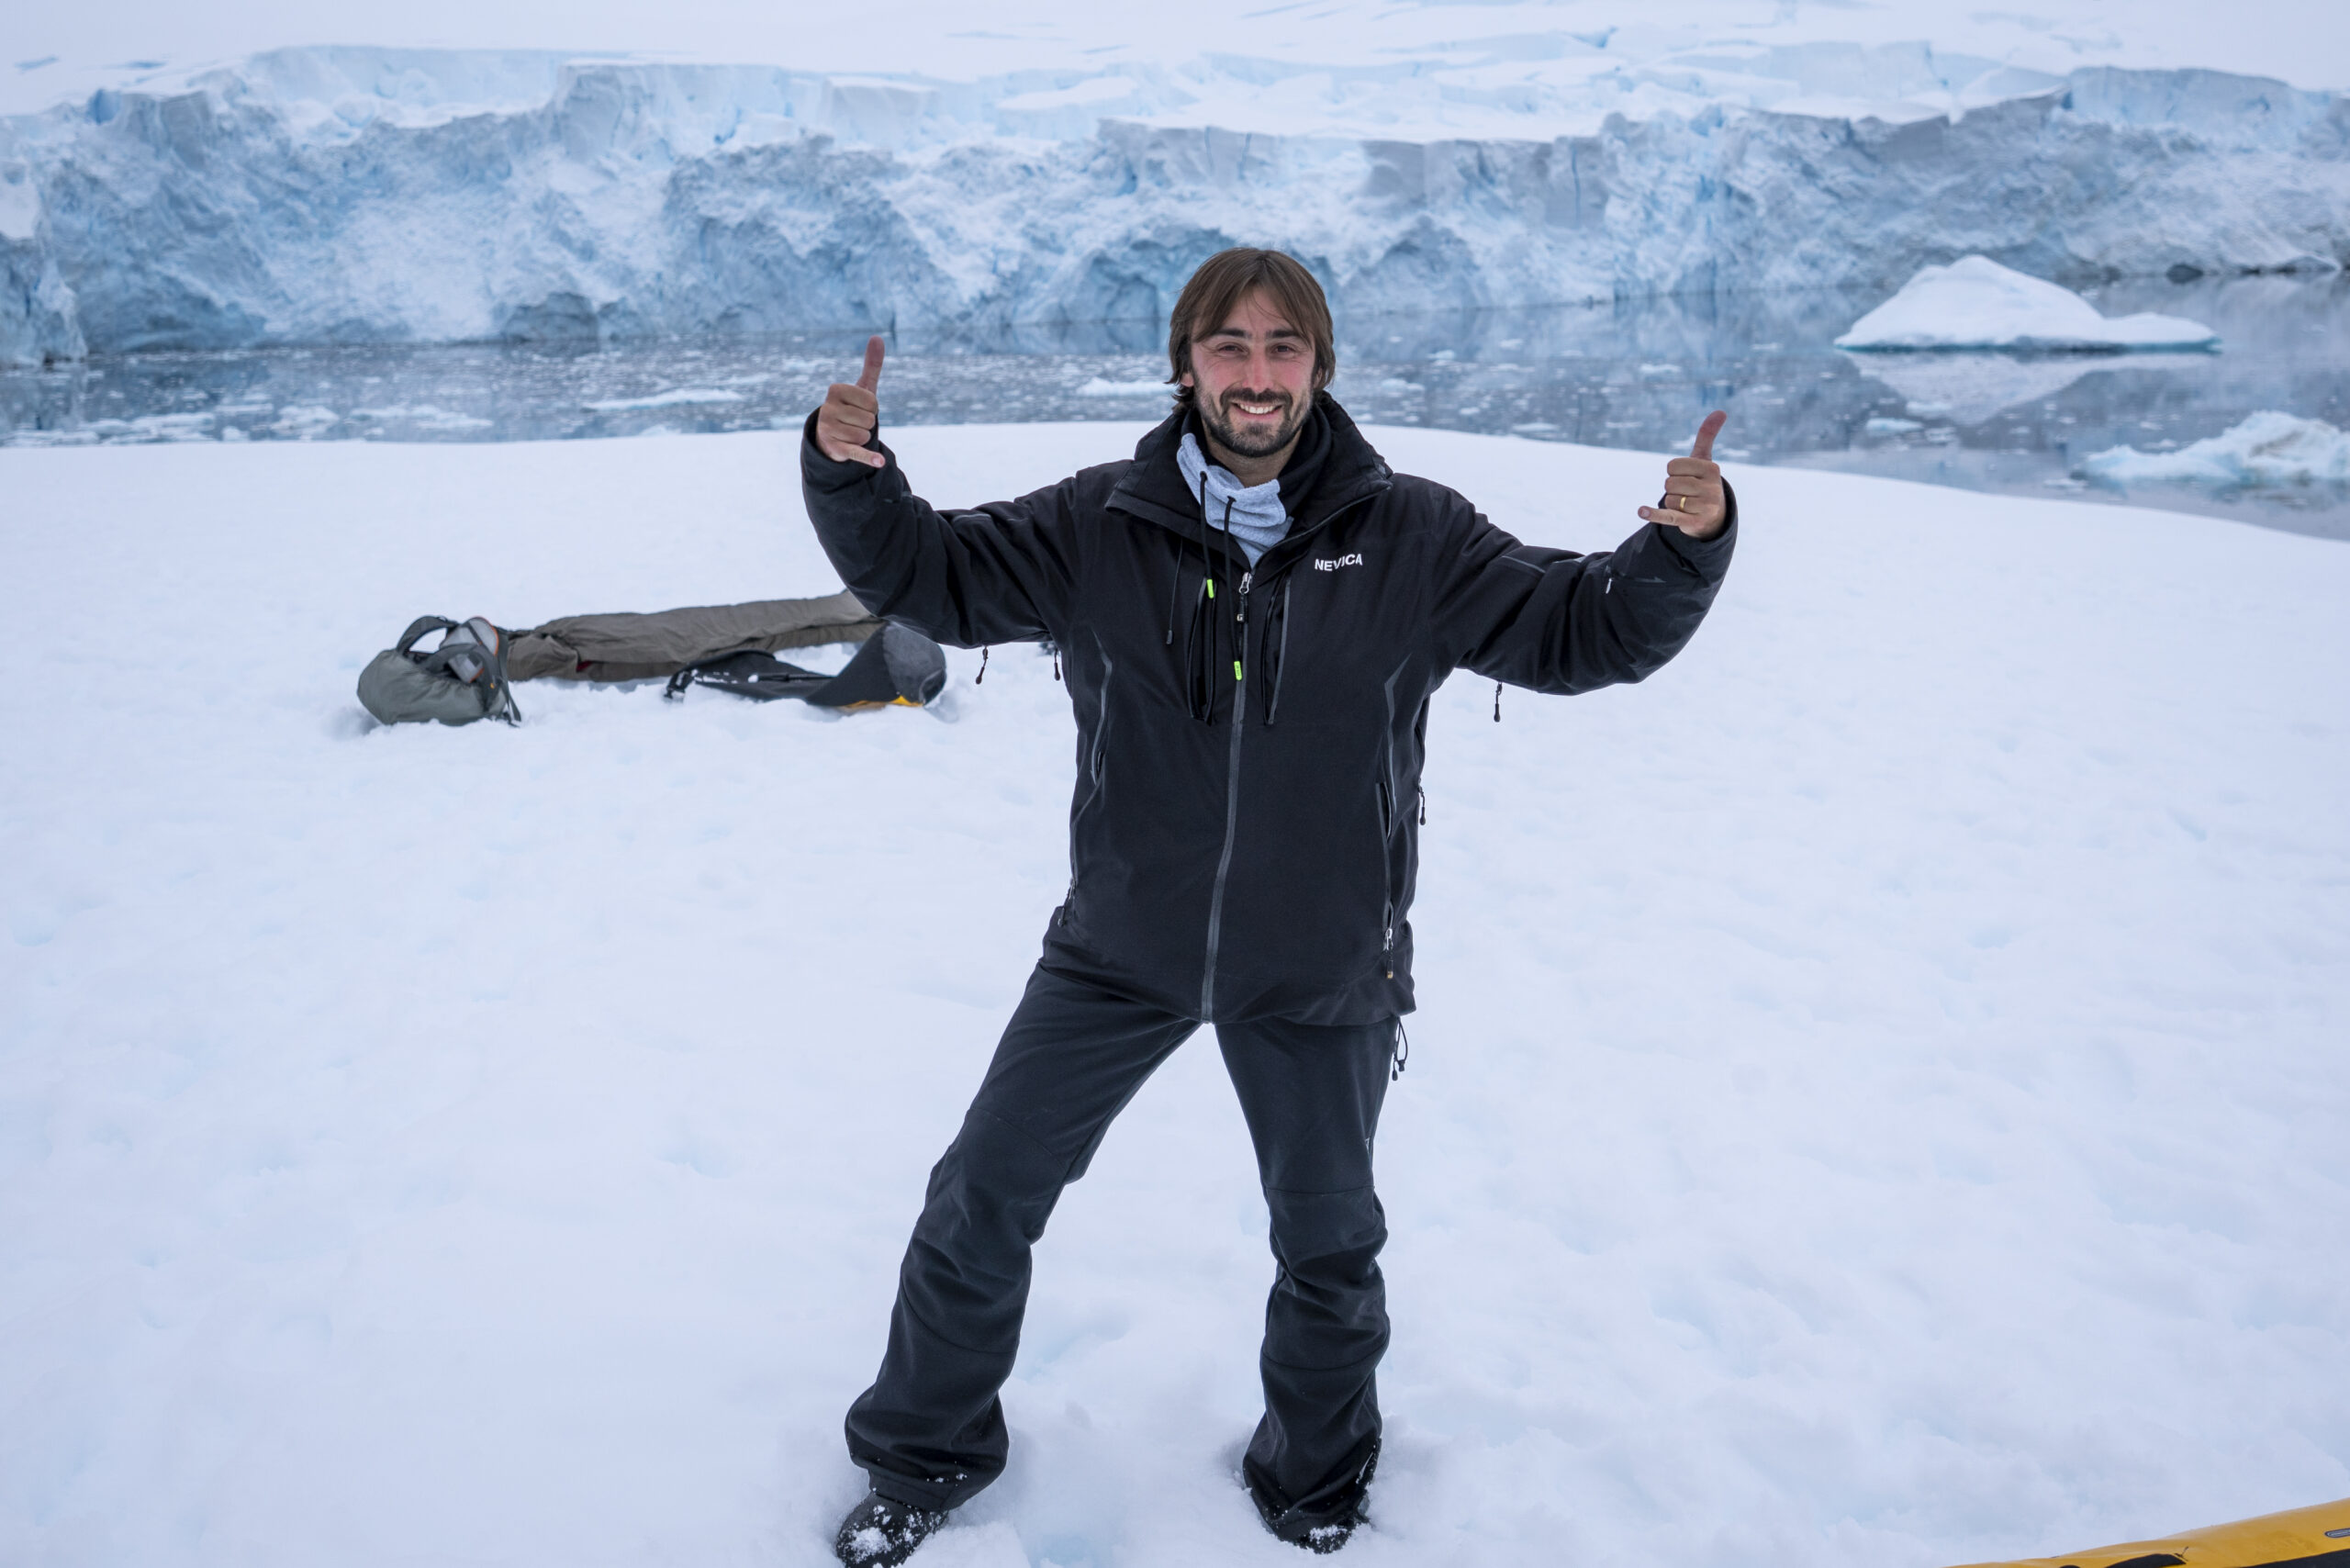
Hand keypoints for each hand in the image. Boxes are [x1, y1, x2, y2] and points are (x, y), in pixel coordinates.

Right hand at [814, 336, 887, 467]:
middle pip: (869, 419)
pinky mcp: (835, 449)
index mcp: (835, 390)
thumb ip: (871, 365)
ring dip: (863, 438)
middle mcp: (827, 408)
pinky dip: (868, 458)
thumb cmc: (851, 409)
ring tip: (850, 434)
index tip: (860, 408)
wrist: (832, 438)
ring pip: (865, 435)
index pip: (872, 401)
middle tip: (854, 423)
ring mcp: (829, 429)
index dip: (872, 407)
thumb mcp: (862, 388)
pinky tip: (879, 462)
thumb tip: (878, 337)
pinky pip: (856, 452)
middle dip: (867, 424)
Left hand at [1638, 410, 1728, 538]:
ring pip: (1668, 499)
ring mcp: (1704, 506)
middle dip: (1672, 488)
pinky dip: (1654, 515)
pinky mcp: (1693, 522)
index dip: (1673, 472)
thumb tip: (1720, 411)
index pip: (1672, 466)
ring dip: (1672, 503)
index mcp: (1712, 469)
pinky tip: (1642, 511)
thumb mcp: (1704, 460)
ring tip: (1687, 505)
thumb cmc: (1703, 482)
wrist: (1712, 516)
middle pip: (1670, 483)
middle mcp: (1712, 488)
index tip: (1686, 477)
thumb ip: (1707, 436)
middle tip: (1686, 493)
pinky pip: (1669, 516)